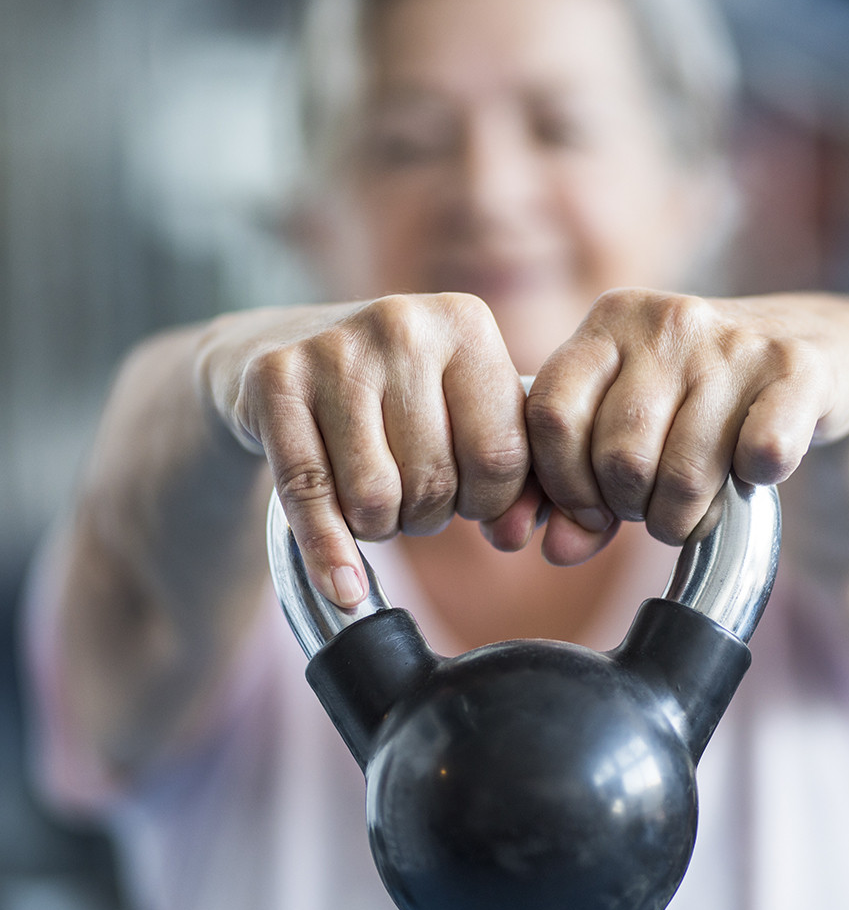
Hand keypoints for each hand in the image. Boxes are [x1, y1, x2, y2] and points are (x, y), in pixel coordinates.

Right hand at [195, 294, 530, 605]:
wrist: (284, 342)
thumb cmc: (396, 393)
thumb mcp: (463, 408)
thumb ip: (510, 473)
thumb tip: (514, 536)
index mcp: (466, 323)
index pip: (502, 454)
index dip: (490, 501)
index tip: (471, 498)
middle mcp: (402, 325)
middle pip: (435, 480)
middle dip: (429, 514)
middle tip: (414, 496)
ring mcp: (334, 349)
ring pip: (375, 496)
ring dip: (380, 525)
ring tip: (377, 498)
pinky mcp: (274, 380)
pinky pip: (310, 494)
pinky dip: (329, 553)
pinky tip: (343, 585)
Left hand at [511, 288, 848, 564]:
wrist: (824, 350)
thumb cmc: (703, 399)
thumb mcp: (630, 426)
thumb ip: (581, 487)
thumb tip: (556, 550)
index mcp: (610, 321)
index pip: (550, 415)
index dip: (565, 484)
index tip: (591, 510)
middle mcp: (669, 321)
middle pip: (619, 458)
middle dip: (632, 508)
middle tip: (655, 503)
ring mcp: (736, 342)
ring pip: (682, 475)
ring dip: (686, 516)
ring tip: (698, 504)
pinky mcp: (799, 369)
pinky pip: (759, 455)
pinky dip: (752, 484)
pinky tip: (752, 473)